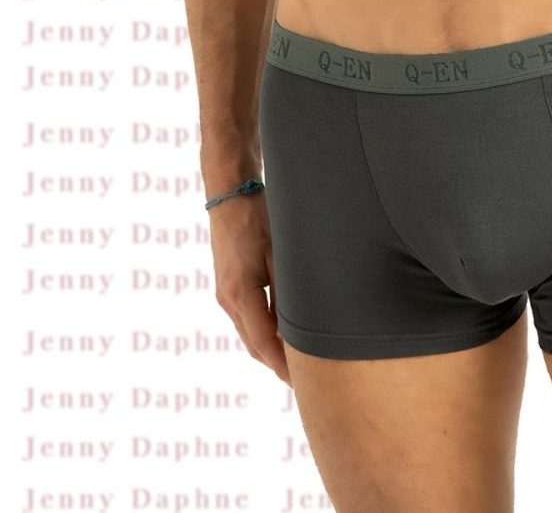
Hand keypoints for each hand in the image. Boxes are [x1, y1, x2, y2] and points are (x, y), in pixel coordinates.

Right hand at [209, 191, 290, 386]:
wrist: (230, 191)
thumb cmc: (258, 217)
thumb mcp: (280, 254)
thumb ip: (288, 291)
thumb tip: (303, 324)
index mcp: (240, 295)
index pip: (264, 344)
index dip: (283, 366)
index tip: (301, 382)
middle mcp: (228, 299)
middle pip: (254, 345)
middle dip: (277, 363)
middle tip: (305, 380)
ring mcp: (225, 293)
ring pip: (249, 333)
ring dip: (269, 349)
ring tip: (296, 362)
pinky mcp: (228, 284)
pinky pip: (246, 317)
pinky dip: (262, 330)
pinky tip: (281, 332)